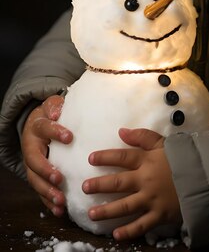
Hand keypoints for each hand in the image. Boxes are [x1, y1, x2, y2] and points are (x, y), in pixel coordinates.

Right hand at [21, 95, 71, 215]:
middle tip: (59, 179)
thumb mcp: (52, 105)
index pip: (44, 128)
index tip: (69, 137)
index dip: (56, 132)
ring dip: (47, 192)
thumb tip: (58, 112)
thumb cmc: (50, 115)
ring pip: (35, 180)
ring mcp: (32, 165)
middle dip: (46, 171)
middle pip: (34, 161)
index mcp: (36, 128)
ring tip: (60, 201)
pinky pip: (40, 191)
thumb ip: (56, 106)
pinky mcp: (36, 177)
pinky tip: (59, 211)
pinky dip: (48, 202)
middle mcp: (31, 147)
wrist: (37, 125)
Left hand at [82, 128, 181, 240]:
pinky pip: (142, 225)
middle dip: (100, 185)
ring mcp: (152, 199)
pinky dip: (129, 231)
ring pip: (125, 206)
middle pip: (118, 182)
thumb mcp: (163, 143)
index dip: (105, 157)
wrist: (204, 177)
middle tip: (84, 187)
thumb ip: (142, 136)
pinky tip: (115, 235)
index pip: (122, 157)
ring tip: (91, 214)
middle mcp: (146, 180)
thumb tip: (121, 131)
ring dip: (107, 211)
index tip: (91, 158)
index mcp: (147, 160)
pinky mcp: (160, 214)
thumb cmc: (182, 158)